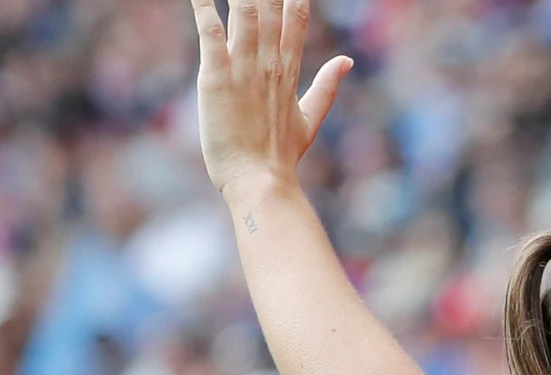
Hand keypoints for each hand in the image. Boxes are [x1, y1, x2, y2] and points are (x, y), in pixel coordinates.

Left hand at [190, 0, 352, 197]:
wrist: (261, 182)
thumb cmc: (280, 156)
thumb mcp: (309, 120)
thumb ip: (327, 87)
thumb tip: (347, 61)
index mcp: (288, 71)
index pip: (295, 19)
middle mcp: (269, 63)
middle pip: (269, 8)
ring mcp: (244, 68)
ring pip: (243, 12)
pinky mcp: (217, 77)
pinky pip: (210, 32)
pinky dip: (203, 7)